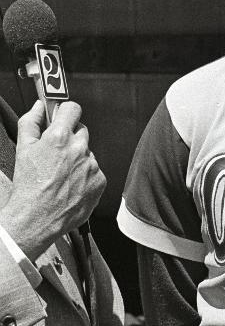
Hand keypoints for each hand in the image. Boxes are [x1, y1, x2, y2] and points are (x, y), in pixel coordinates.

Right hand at [0, 100, 105, 260]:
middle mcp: (79, 149)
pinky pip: (95, 171)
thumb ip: (31, 122)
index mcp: (59, 137)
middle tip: (57, 152)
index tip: (62, 116)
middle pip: (81, 130)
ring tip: (62, 174)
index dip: (65, 112)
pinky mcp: (100, 181)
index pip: (72, 109)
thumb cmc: (28, 187)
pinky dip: (85, 175)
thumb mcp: (23, 149)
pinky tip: (71, 184)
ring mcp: (91, 166)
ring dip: (78, 158)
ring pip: (88, 152)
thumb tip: (39, 107)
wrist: (36, 218)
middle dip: (70, 137)